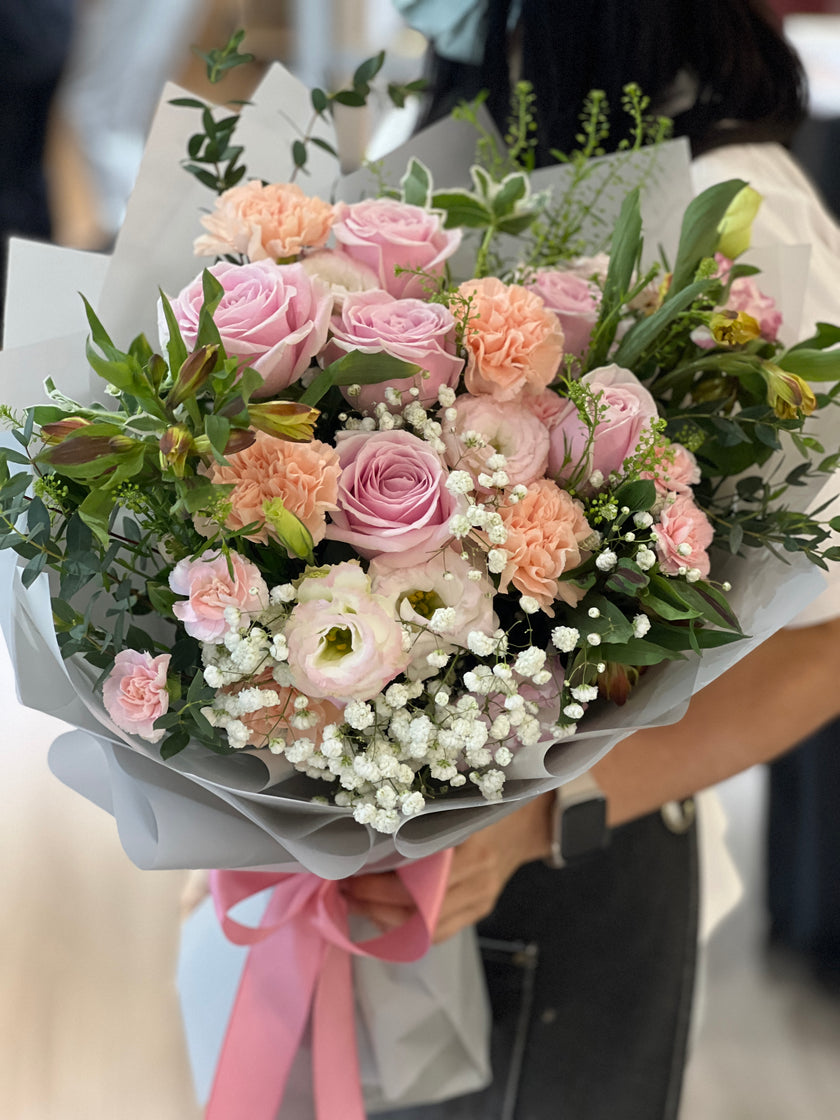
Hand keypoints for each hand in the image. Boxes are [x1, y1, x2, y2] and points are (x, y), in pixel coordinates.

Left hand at [343, 793, 552, 943]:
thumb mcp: (460, 804)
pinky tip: (385, 917)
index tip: (351, 875)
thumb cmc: (488, 803)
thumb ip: (426, 819)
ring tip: (358, 905)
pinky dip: (411, 929)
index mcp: (472, 852)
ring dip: (388, 919)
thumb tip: (372, 831)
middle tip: (346, 891)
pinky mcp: (480, 910)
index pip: (417, 882)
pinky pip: (441, 931)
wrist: (529, 821)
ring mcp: (481, 900)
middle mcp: (478, 882)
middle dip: (376, 903)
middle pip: (419, 907)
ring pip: (427, 927)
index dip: (380, 886)